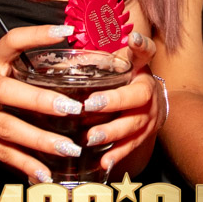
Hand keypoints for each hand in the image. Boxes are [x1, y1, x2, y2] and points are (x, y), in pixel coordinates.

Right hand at [0, 24, 120, 182]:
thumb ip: (26, 65)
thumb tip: (74, 64)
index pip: (12, 42)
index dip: (37, 35)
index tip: (65, 31)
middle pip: (7, 91)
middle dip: (40, 100)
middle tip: (73, 108)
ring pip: (7, 127)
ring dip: (39, 139)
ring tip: (68, 148)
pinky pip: (1, 153)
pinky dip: (24, 164)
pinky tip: (45, 172)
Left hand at [81, 31, 161, 169]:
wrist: (151, 103)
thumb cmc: (122, 81)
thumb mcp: (111, 67)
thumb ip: (89, 64)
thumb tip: (51, 66)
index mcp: (138, 67)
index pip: (144, 52)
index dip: (140, 45)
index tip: (133, 39)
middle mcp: (147, 88)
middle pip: (138, 94)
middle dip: (115, 100)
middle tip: (91, 104)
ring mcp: (150, 113)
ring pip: (135, 123)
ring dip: (112, 131)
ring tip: (91, 138)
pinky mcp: (147, 134)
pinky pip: (133, 145)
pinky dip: (118, 154)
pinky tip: (104, 162)